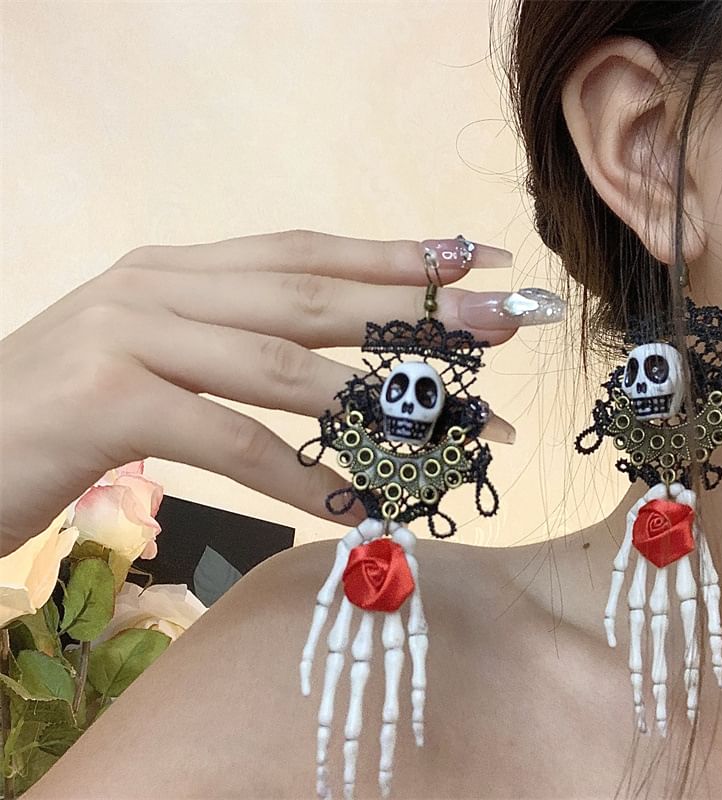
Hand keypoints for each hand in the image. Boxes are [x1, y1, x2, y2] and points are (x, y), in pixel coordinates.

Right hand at [0, 231, 542, 554]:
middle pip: (313, 296)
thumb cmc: (64, 409)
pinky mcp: (106, 402)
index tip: (474, 262)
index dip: (395, 255)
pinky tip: (355, 506)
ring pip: (282, 366)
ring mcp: (128, 337)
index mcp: (177, 269)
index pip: (307, 250)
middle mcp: (157, 285)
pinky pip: (232, 441)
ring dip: (380, 404)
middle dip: (415, 313)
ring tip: (459, 432)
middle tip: (501, 327)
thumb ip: (233, 346)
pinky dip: (301, 478)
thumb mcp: (157, 356)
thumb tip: (336, 372)